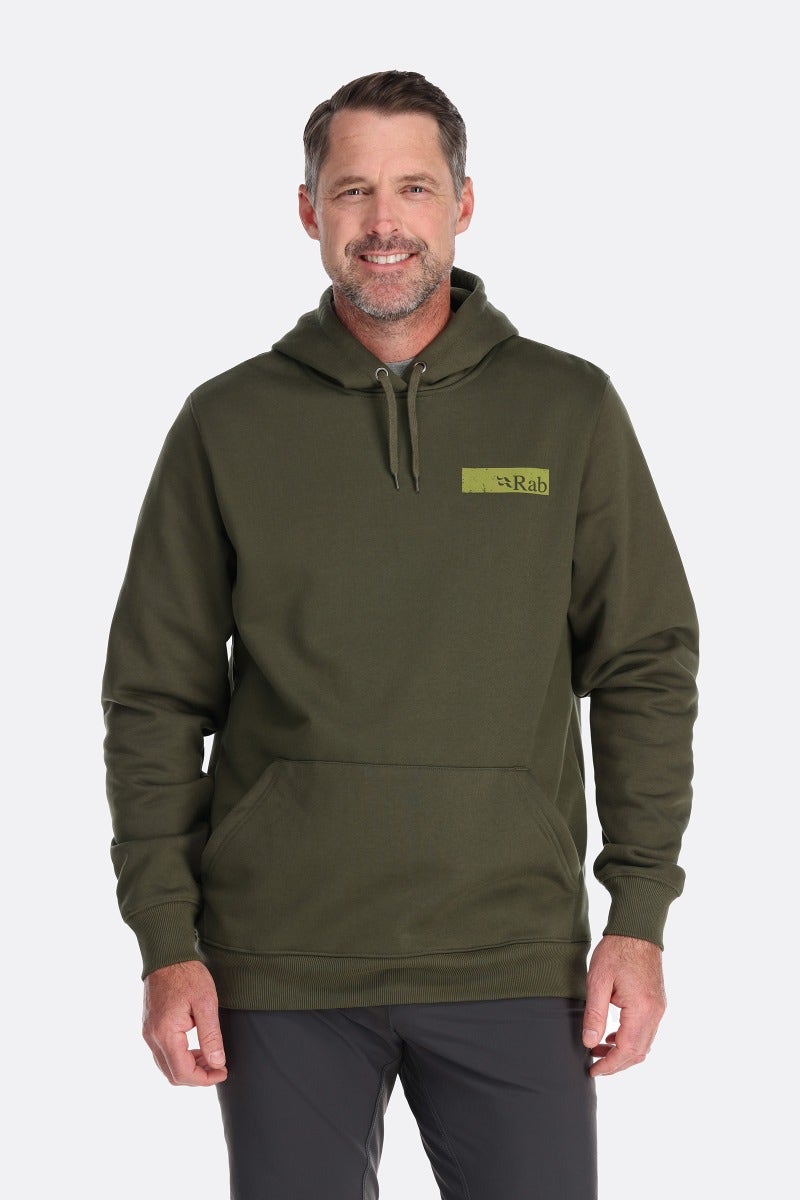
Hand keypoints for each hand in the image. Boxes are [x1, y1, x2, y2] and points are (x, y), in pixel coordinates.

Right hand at [142, 960, 227, 1085]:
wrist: (167, 955)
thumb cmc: (188, 975)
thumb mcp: (206, 1003)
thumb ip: (211, 1035)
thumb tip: (217, 1063)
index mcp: (165, 1033)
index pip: (182, 1072)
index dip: (204, 1079)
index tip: (223, 1071)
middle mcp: (152, 1037)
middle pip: (172, 1074)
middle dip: (197, 1076)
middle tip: (219, 1066)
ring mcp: (148, 1033)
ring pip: (166, 1066)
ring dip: (189, 1067)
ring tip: (211, 1056)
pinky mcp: (150, 1027)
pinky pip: (163, 1053)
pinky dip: (180, 1057)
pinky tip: (196, 1047)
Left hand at [582, 934, 666, 1076]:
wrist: (638, 929)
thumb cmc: (616, 950)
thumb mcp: (598, 981)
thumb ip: (595, 1014)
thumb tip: (589, 1042)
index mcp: (642, 1009)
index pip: (627, 1050)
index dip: (610, 1065)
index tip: (593, 1070)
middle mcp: (656, 1013)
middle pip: (639, 1052)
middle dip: (616, 1064)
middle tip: (594, 1065)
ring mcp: (659, 1008)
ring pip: (644, 1044)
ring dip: (623, 1053)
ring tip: (598, 1049)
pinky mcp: (657, 1003)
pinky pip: (646, 1031)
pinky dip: (631, 1040)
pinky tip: (613, 1035)